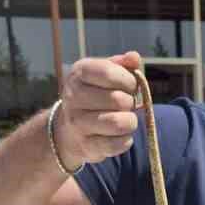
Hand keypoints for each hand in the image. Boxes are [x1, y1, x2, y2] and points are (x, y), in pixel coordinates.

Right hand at [52, 52, 141, 168]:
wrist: (70, 128)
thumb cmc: (96, 95)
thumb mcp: (105, 74)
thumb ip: (122, 64)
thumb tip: (135, 57)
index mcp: (79, 73)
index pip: (109, 72)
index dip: (128, 80)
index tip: (130, 86)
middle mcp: (73, 96)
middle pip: (117, 100)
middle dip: (130, 103)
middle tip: (126, 105)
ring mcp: (77, 123)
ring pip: (117, 123)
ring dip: (130, 122)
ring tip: (126, 119)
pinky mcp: (86, 146)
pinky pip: (116, 144)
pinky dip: (126, 140)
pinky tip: (121, 135)